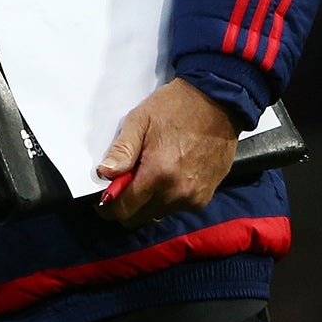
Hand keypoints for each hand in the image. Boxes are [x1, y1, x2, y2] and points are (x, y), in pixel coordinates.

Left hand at [95, 77, 238, 229]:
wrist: (218, 103)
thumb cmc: (175, 108)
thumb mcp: (139, 121)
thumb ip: (121, 151)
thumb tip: (104, 173)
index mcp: (159, 174)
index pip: (124, 209)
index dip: (108, 207)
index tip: (103, 198)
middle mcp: (178, 193)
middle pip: (139, 217)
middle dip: (126, 205)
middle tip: (123, 182)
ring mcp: (194, 197)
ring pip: (157, 214)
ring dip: (146, 202)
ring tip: (146, 174)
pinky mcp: (205, 196)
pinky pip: (176, 207)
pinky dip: (165, 198)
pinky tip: (165, 176)